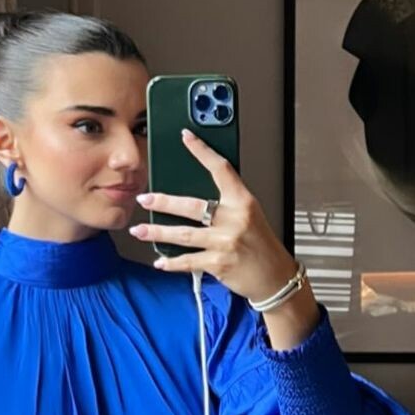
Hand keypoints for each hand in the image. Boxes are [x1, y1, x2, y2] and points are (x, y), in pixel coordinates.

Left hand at [128, 128, 297, 305]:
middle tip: (144, 198)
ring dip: (157, 233)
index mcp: (243, 202)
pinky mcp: (219, 264)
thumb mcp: (252, 215)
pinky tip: (160, 261)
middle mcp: (234, 220)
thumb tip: (196, 195)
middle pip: (192, 206)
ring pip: (184, 234)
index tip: (186, 137)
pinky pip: (188, 261)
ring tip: (139, 231)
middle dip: (163, 202)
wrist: (275, 277)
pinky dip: (172, 262)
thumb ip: (228, 203)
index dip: (202, 151)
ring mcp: (225, 242)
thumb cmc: (262, 245)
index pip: (221, 169)